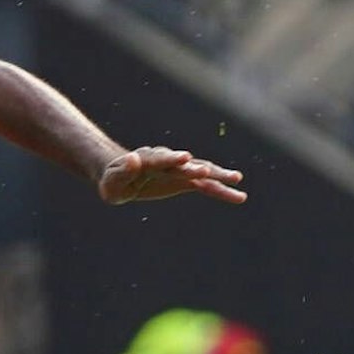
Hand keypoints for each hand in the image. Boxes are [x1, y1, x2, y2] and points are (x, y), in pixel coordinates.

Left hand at [98, 147, 246, 205]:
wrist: (123, 177)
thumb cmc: (114, 180)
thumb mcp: (113, 179)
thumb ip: (124, 170)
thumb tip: (133, 158)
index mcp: (148, 160)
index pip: (161, 158)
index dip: (173, 159)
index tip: (185, 157)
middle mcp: (167, 161)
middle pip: (184, 164)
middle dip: (195, 168)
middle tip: (209, 171)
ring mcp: (179, 170)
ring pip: (201, 172)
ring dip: (217, 176)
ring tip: (237, 179)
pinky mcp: (186, 180)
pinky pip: (206, 186)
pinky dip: (221, 190)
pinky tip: (239, 196)